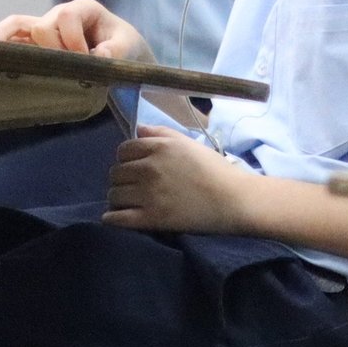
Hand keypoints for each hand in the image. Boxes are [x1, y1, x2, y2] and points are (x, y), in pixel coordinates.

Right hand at [0, 0, 154, 62]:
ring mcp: (42, 27)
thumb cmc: (124, 46)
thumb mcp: (128, 47)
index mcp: (83, 9)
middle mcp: (58, 14)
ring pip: (16, 25)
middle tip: (61, 65)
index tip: (85, 58)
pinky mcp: (31, 42)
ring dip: (3, 37)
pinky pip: (7, 37)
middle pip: (40, 25)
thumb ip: (116, 50)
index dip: (72, 40)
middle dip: (48, 47)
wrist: (119, 52)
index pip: (66, 18)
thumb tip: (97, 56)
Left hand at [103, 128, 252, 233]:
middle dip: (123, 178)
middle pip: (115, 173)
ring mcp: (148, 194)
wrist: (234, 200)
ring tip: (132, 201)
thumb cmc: (216, 170)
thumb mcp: (190, 144)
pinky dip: (113, 218)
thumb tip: (138, 128)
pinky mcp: (150, 218)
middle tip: (136, 185)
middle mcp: (149, 168)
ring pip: (113, 194)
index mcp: (160, 147)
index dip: (127, 158)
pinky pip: (116, 218)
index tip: (136, 166)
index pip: (123, 150)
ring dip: (119, 198)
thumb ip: (162, 133)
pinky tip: (119, 216)